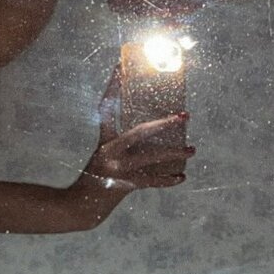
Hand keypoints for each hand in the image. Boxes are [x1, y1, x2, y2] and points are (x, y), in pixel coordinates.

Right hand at [83, 64, 194, 193]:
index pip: (107, 107)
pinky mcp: (126, 185)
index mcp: (104, 140)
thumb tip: (150, 131)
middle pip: (140, 132)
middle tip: (184, 115)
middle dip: (164, 123)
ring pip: (151, 158)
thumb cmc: (93, 176)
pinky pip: (152, 181)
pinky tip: (182, 177)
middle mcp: (111, 152)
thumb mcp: (103, 153)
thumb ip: (121, 142)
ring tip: (192, 149)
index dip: (113, 87)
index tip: (119, 68)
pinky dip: (168, 180)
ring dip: (174, 154)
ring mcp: (119, 169)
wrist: (81, 205)